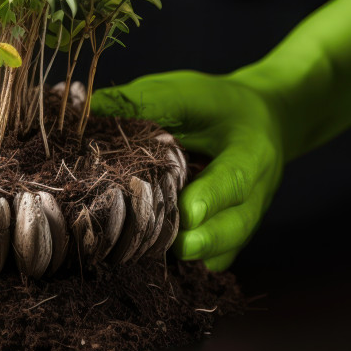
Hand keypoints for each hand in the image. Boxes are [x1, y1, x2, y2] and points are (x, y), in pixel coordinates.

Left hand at [91, 71, 284, 270]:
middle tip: (163, 243)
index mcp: (250, 151)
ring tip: (150, 248)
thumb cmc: (216, 104)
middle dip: (200, 240)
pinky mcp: (233, 234)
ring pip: (225, 248)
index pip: (235, 179)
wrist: (259, 119)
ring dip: (190, 252)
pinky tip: (157, 249)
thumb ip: (148, 101)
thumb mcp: (188, 92)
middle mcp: (256, 192)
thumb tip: (91, 106)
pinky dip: (192, 258)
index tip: (187, 211)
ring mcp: (247, 217)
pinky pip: (217, 257)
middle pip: (234, 227)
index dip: (211, 198)